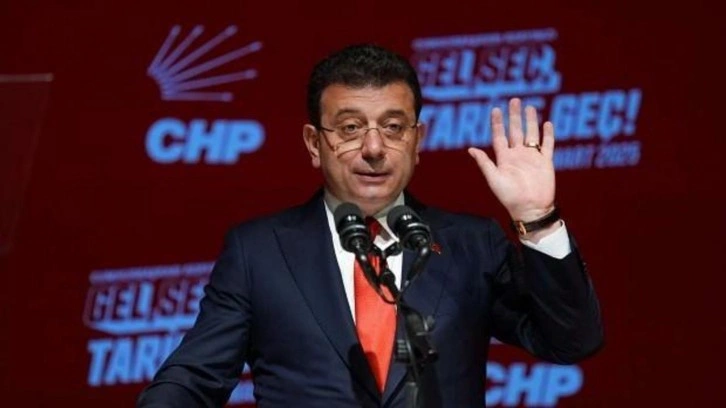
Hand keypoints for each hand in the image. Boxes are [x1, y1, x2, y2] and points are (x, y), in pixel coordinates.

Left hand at [468, 98, 555, 221]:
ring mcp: (532, 157)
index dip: (497, 123)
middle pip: (515, 131)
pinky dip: (547, 134)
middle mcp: (518, 155)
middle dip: (514, 116)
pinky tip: (547, 123)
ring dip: (530, 121)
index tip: (495, 109)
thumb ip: (484, 163)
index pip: (499, 136)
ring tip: (529, 107)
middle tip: (514, 100)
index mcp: (504, 159)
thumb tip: (471, 149)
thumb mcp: (494, 179)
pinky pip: (547, 145)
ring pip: (531, 134)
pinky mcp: (545, 162)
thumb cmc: (510, 197)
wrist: (531, 208)